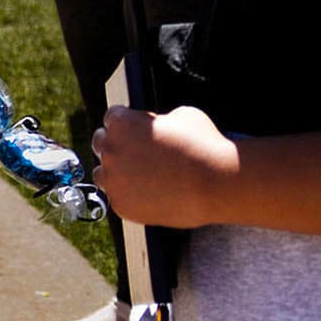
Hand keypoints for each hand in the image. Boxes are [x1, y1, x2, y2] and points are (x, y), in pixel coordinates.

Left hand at [90, 105, 237, 225]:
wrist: (218, 184)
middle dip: (117, 144)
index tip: (136, 129)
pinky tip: (150, 192)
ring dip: (117, 172)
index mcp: (122, 124)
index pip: (112, 118)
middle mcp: (111, 150)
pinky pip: (117, 197)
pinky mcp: (121, 205)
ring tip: (142, 175)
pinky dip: (129, 195)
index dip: (127, 122)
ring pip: (103, 173)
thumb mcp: (182, 115)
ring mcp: (114, 180)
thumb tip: (155, 125)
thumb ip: (157, 119)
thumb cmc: (204, 146)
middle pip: (102, 143)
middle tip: (138, 152)